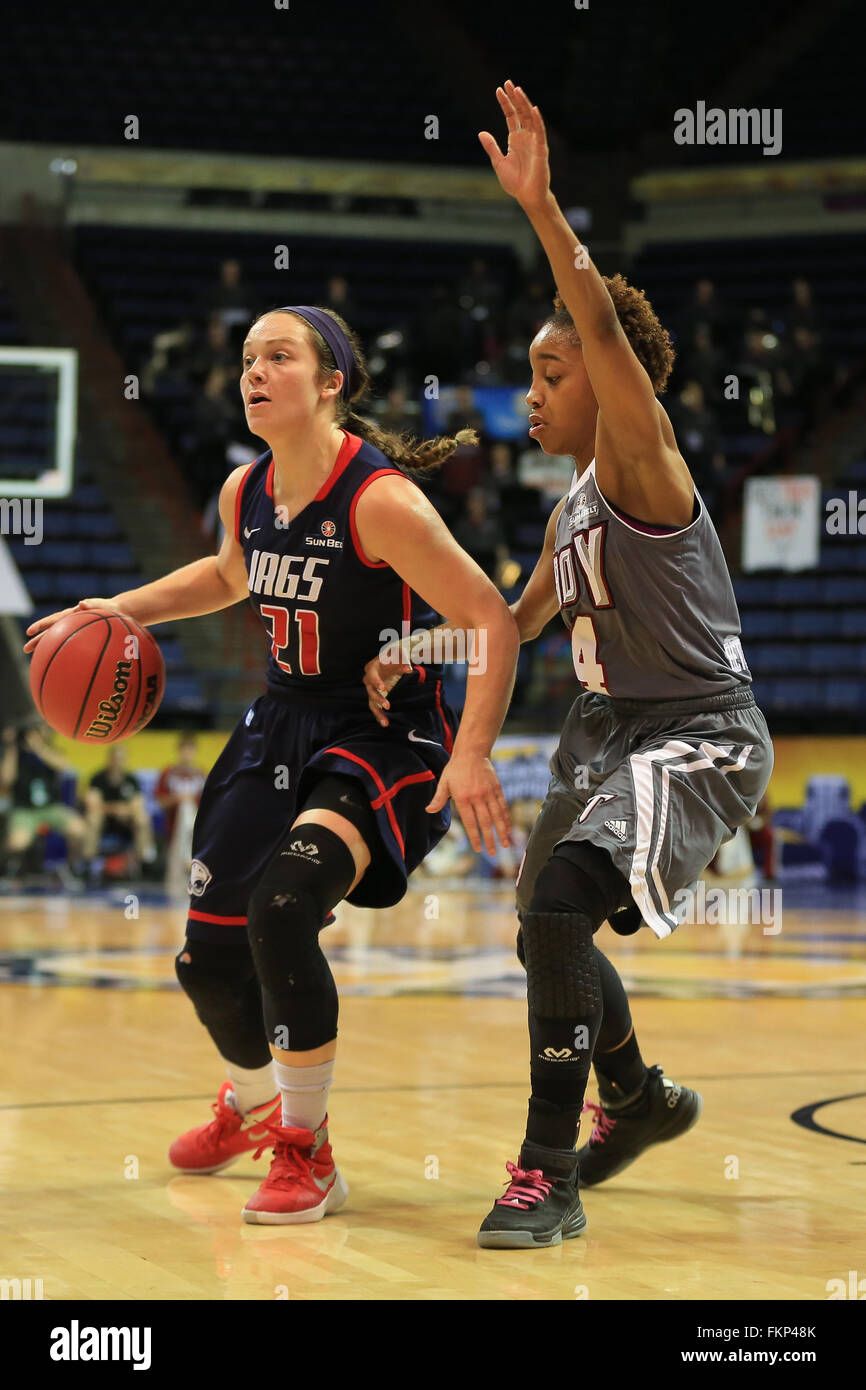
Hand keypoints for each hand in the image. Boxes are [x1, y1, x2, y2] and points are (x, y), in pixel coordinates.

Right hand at [23, 598, 119, 653]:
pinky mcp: (80, 637)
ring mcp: (74, 630)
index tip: (29, 631)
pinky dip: (62, 653)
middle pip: (51, 632)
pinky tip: (58, 665)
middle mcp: (70, 623)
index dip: (41, 625)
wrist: (118, 613)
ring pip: (57, 640)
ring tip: (35, 658)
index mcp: (72, 615)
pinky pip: (68, 645)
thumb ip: (93, 604)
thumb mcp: (103, 605)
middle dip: (38, 641)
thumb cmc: (110, 609)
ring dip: (46, 648)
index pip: (54, 620)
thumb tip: (82, 603)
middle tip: (25, 649)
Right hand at [363, 653, 411, 727]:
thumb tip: (409, 669)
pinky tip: (385, 723)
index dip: (376, 682)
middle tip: (388, 706)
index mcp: (371, 668)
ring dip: (378, 713)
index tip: (383, 688)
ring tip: (385, 722)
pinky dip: (380, 715)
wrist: (392, 659)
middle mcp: (369, 680)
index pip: (371, 676)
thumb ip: (403, 660)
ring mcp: (372, 690)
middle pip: (371, 691)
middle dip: (379, 699)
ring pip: (372, 703)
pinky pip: (376, 707)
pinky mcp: (376, 697)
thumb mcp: (398, 654)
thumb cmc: (394, 655)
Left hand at [426, 753, 511, 855]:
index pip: (470, 822)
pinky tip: (508, 828)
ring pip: (496, 816)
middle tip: (492, 853)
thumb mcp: (444, 782)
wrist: (472, 752)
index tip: (478, 848)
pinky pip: (502, 806)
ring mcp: (488, 793)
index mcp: (463, 798)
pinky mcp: (497, 789)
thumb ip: (439, 798)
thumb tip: (429, 810)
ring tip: (505, 844)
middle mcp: (477, 797)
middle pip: (485, 822)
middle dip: (489, 839)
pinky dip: (506, 818)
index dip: (475, 837)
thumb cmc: (455, 769)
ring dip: (501, 831)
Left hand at [478, 80, 550, 209]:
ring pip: (530, 118)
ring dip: (524, 103)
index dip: (505, 103)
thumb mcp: (498, 162)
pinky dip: (537, 120)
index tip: (498, 89)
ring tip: (518, 90)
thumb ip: (491, 147)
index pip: (511, 116)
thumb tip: (481, 132)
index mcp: (515, 139)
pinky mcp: (541, 149)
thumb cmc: (515, 183)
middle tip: (508, 82)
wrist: (527, 197)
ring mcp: (534, 141)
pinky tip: (533, 108)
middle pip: (520, 112)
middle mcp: (525, 137)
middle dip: (515, 98)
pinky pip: (540, 132)